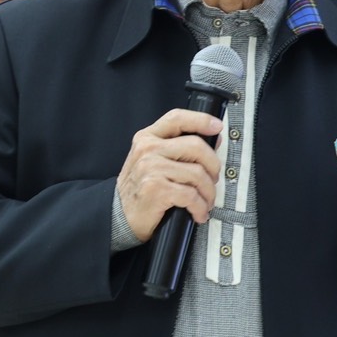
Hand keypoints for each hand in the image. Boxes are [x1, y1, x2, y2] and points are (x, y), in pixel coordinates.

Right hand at [116, 109, 223, 241]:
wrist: (119, 217)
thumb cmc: (140, 189)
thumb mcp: (153, 161)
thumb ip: (179, 149)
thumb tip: (213, 141)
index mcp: (147, 138)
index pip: (177, 118)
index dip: (201, 120)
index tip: (217, 126)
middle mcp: (148, 149)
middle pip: (196, 146)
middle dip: (213, 165)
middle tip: (213, 179)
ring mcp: (151, 168)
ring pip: (197, 174)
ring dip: (208, 192)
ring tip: (206, 201)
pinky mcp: (156, 189)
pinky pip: (191, 195)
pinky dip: (200, 207)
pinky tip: (198, 213)